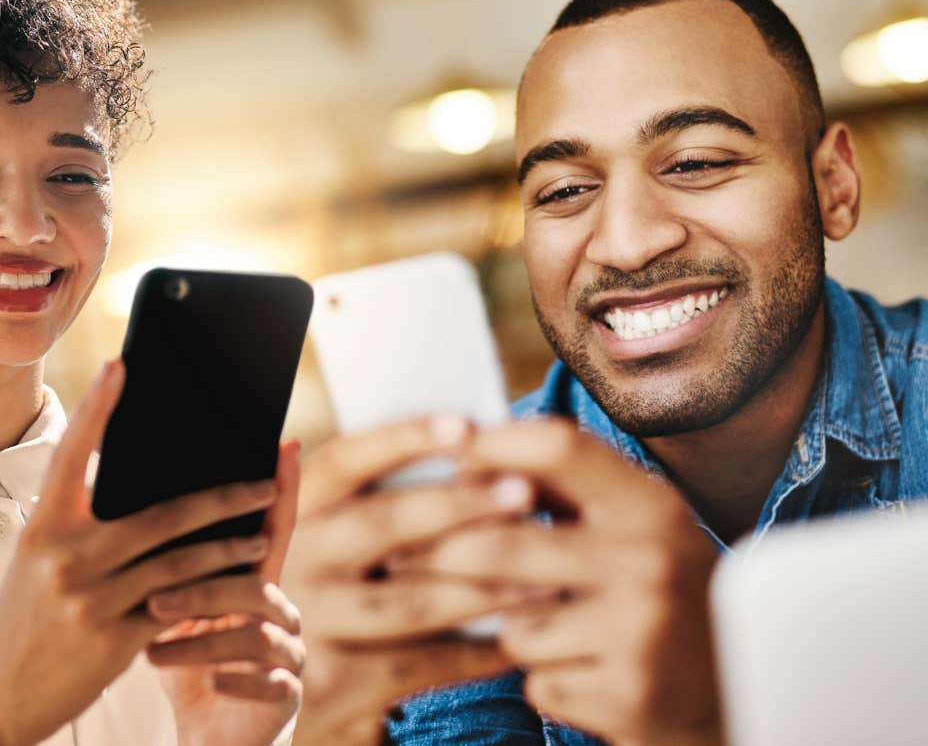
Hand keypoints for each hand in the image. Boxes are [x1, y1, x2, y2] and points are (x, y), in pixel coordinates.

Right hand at [0, 360, 282, 744]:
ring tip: (262, 534)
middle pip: (161, 513)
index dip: (96, 406)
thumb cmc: (26, 618)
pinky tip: (241, 584)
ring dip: (230, 546)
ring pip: (181, 562)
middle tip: (265, 480)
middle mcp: (65, 557)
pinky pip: (180, 608)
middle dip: (221, 496)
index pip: (71, 454)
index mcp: (42, 528)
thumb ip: (80, 526)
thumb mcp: (38, 563)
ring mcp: (91, 599)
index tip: (120, 364)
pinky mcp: (115, 639)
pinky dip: (215, 594)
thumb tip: (145, 487)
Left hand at [148, 441, 306, 745]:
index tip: (286, 447)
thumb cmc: (187, 665)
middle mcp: (279, 611)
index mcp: (252, 583)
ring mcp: (288, 654)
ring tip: (152, 646)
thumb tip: (123, 505)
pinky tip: (208, 684)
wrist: (208, 735)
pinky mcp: (288, 697)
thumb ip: (166, 566)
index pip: (270, 528)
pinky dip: (235, 681)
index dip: (283, 489)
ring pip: (257, 633)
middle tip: (151, 596)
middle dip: (204, 586)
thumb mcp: (172, 613)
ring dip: (202, 639)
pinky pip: (272, 683)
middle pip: (254, 582)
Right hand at [284, 416, 537, 743]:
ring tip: (545, 571)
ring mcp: (307, 631)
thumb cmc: (334, 612)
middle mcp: (289, 568)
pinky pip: (425, 662)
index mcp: (289, 520)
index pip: (342, 462)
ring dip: (485, 583)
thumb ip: (366, 508)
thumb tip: (461, 448)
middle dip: (457, 504)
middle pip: (378, 525)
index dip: (401, 438)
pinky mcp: (335, 691)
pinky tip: (521, 636)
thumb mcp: (327, 557)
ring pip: (409, 600)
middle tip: (523, 492)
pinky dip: (480, 649)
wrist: (288, 717)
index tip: (464, 425)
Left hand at [395, 419, 722, 745]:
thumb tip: (465, 453)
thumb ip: (567, 491)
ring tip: (541, 628)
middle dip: (437, 557)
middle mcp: (649, 560)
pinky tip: (581, 674)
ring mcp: (639, 630)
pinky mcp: (627, 694)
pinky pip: (537, 679)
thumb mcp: (637, 527)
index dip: (490, 445)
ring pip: (512, 622)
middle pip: (503, 544)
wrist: (745, 691)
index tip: (441, 452)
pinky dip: (543, 678)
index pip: (559, 448)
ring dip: (505, 630)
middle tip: (393, 560)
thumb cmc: (666, 592)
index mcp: (651, 506)